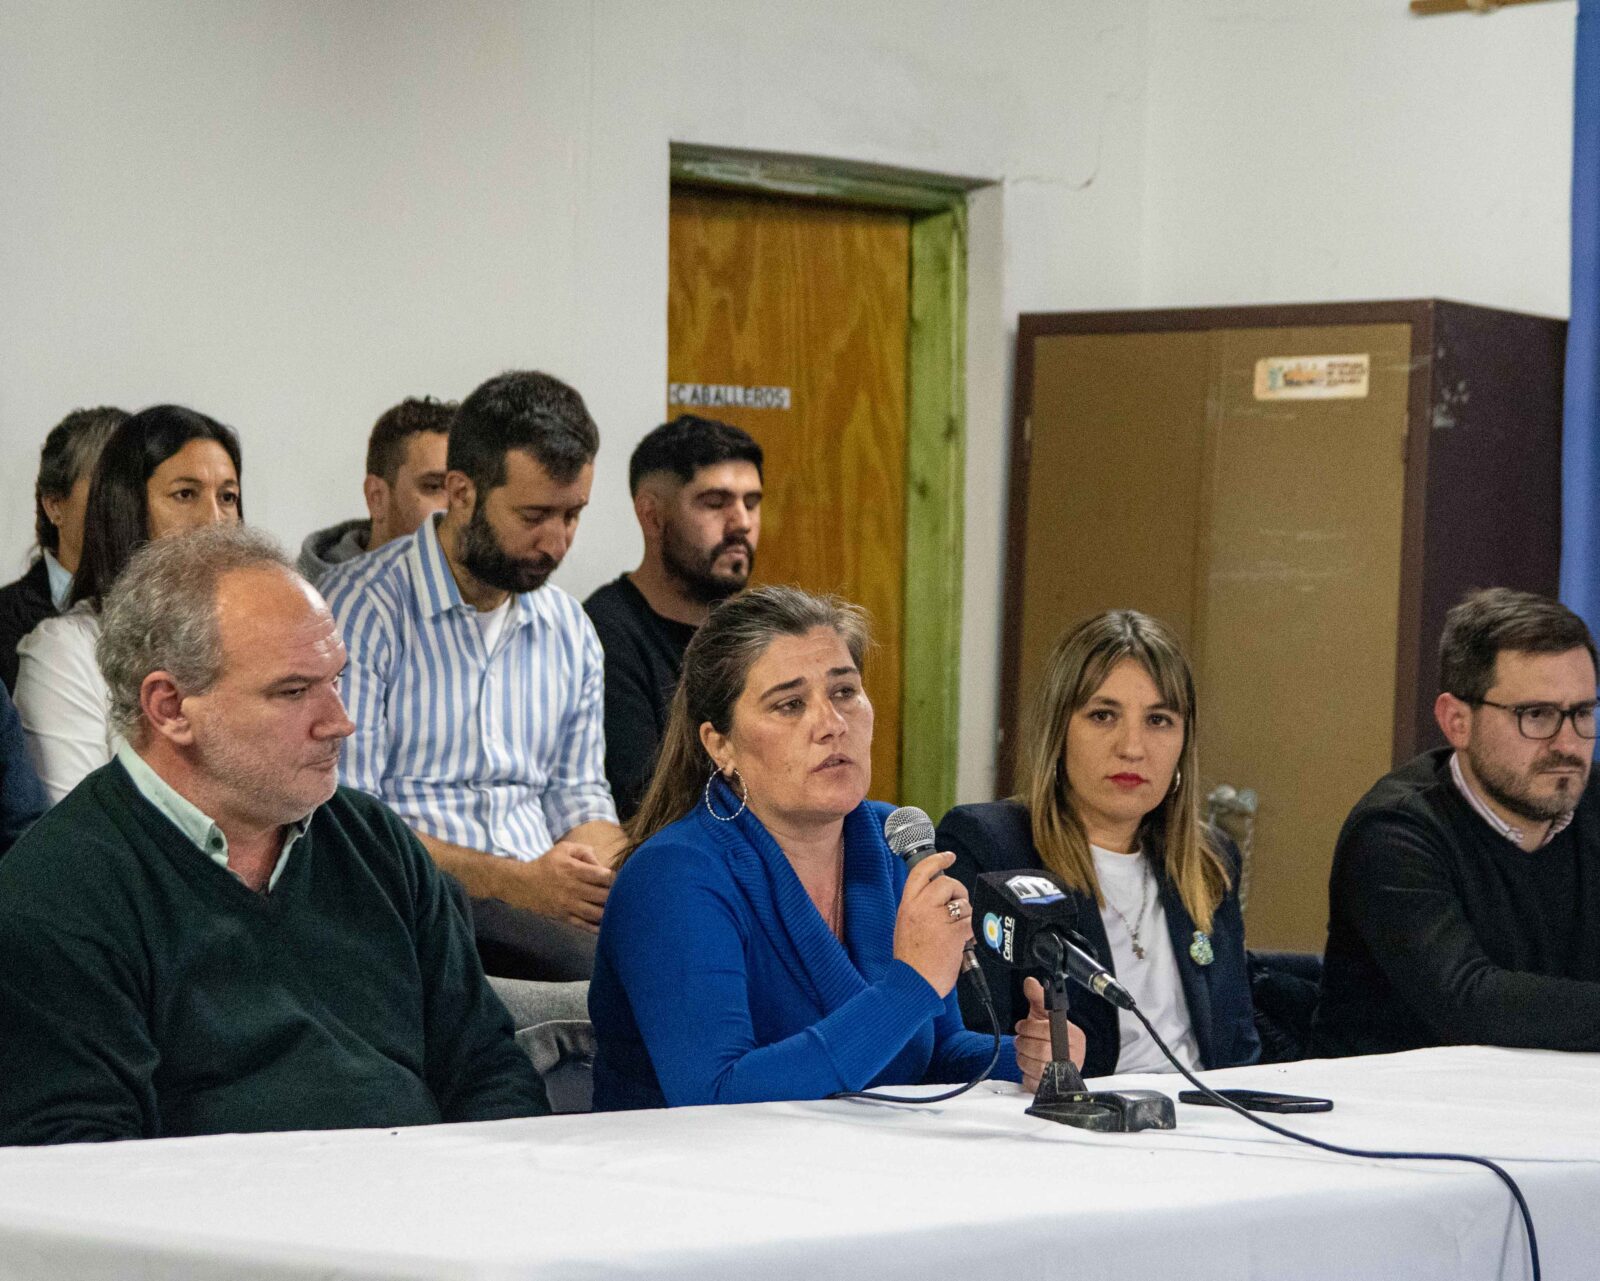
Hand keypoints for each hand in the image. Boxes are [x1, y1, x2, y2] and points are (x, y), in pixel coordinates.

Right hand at [512, 841, 614, 931]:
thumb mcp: (564, 849)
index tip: (624, 879)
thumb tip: (601, 864)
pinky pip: (583, 925)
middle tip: (625, 895)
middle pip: (602, 895)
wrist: (523, 884)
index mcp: (573, 869)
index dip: (616, 878)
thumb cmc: (547, 864)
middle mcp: (572, 888)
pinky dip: (597, 927)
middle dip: (616, 896)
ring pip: (595, 913)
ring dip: (609, 912)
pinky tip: (607, 925)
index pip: (602, 875)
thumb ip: (584, 851)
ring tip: (618, 909)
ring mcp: (568, 905)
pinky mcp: (564, 917)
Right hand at [891, 851, 971, 997]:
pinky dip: (975, 930)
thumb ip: (920, 909)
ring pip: (964, 903)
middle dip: (959, 893)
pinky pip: (973, 921)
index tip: (948, 856)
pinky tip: (968, 940)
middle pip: (948, 883)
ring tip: (959, 932)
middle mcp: (921, 908)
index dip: (937, 860)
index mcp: (908, 906)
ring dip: (967, 916)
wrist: (912, 985)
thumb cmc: (911, 962)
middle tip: (958, 910)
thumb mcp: (905, 927)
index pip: (921, 872)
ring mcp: (937, 920)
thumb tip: (942, 899)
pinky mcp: (954, 933)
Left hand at [1015, 976, 1086, 1092]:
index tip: (1021, 1026)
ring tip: (1022, 1052)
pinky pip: (1035, 1083)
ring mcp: (1066, 1073)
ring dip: (1022, 1058)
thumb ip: (1038, 997)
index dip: (1029, 1027)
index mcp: (1074, 1035)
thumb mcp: (1044, 1013)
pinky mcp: (1055, 1087)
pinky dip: (1026, 1075)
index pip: (1049, 1031)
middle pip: (1042, 1050)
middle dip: (1023, 1043)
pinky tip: (1028, 1067)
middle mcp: (1074, 1055)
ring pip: (1038, 1067)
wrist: (1054, 1056)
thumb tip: (1029, 982)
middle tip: (1019, 1040)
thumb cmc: (1049, 1034)